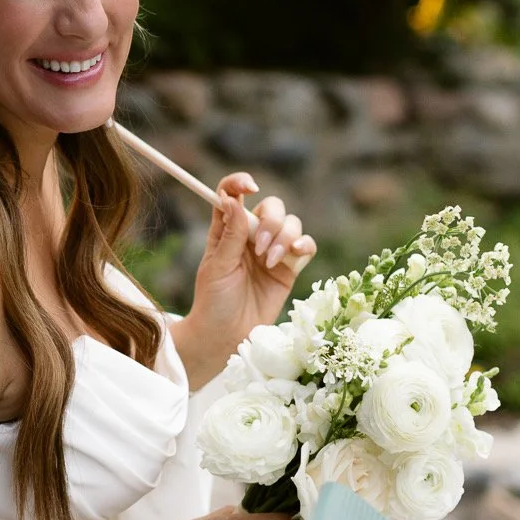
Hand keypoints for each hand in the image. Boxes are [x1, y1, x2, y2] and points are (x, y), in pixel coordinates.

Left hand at [175, 174, 315, 384]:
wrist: (227, 336)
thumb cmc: (214, 302)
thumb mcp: (217, 267)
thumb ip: (229, 234)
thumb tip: (234, 200)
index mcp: (226, 230)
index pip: (233, 194)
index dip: (240, 183)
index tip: (249, 187)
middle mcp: (251, 236)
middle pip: (271, 206)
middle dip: (271, 221)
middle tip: (260, 247)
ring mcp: (272, 250)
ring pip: (291, 223)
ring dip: (284, 237)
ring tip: (269, 261)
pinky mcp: (290, 268)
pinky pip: (305, 245)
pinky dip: (303, 245)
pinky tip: (292, 257)